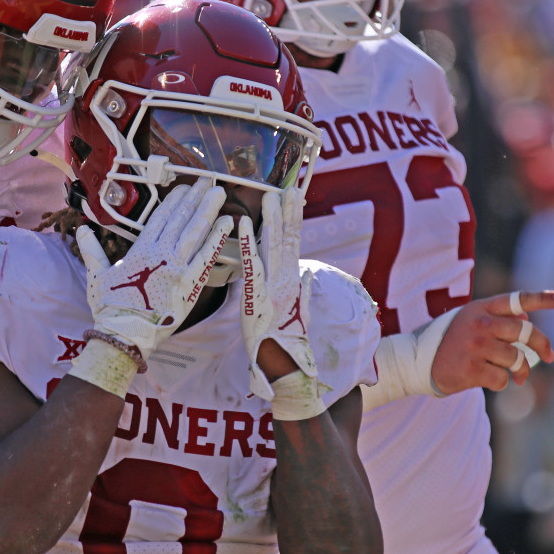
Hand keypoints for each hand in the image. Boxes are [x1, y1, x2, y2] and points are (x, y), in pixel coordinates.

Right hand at [77, 182, 231, 357]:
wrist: (125, 334)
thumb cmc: (110, 308)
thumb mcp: (97, 276)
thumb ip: (92, 251)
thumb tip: (81, 231)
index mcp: (141, 250)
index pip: (162, 217)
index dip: (175, 200)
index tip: (184, 187)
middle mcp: (162, 254)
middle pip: (182, 219)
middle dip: (196, 198)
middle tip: (208, 181)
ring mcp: (178, 268)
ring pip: (197, 232)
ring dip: (209, 210)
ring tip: (219, 192)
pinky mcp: (191, 284)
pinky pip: (208, 256)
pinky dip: (218, 238)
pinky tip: (227, 222)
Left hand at [239, 188, 324, 413]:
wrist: (284, 366)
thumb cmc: (286, 343)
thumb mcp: (295, 314)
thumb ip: (302, 291)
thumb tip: (307, 274)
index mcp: (292, 282)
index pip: (293, 243)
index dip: (293, 219)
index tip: (294, 197)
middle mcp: (286, 280)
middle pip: (288, 239)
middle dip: (287, 212)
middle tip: (286, 187)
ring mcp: (275, 287)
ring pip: (275, 246)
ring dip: (272, 220)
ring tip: (271, 196)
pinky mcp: (260, 296)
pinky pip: (253, 265)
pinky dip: (249, 244)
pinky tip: (245, 225)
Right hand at [430, 290, 553, 393]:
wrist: (415, 361)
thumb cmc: (447, 340)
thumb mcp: (468, 319)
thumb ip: (496, 317)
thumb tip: (527, 319)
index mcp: (480, 307)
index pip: (517, 300)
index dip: (543, 299)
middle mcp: (479, 323)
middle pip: (525, 332)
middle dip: (542, 345)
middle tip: (550, 356)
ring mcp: (476, 345)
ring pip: (516, 359)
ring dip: (519, 371)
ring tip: (516, 376)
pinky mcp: (472, 368)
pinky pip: (502, 378)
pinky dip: (501, 382)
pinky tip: (487, 380)